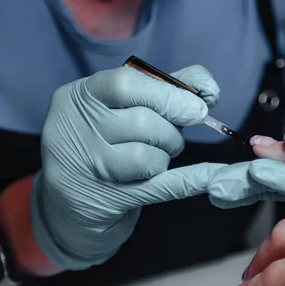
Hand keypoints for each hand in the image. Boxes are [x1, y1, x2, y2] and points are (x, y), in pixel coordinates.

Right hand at [31, 65, 223, 269]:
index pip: (125, 84)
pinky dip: (192, 179)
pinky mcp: (103, 201)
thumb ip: (168, 87)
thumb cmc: (108, 140)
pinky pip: (159, 187)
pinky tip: (211, 175)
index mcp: (78, 96)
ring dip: (164, 158)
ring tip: (156, 159)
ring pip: (146, 157)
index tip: (196, 107)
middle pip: (142, 122)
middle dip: (170, 131)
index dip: (168, 94)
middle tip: (171, 139)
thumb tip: (209, 88)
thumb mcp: (125, 105)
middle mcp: (74, 129)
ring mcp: (85, 168)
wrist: (73, 199)